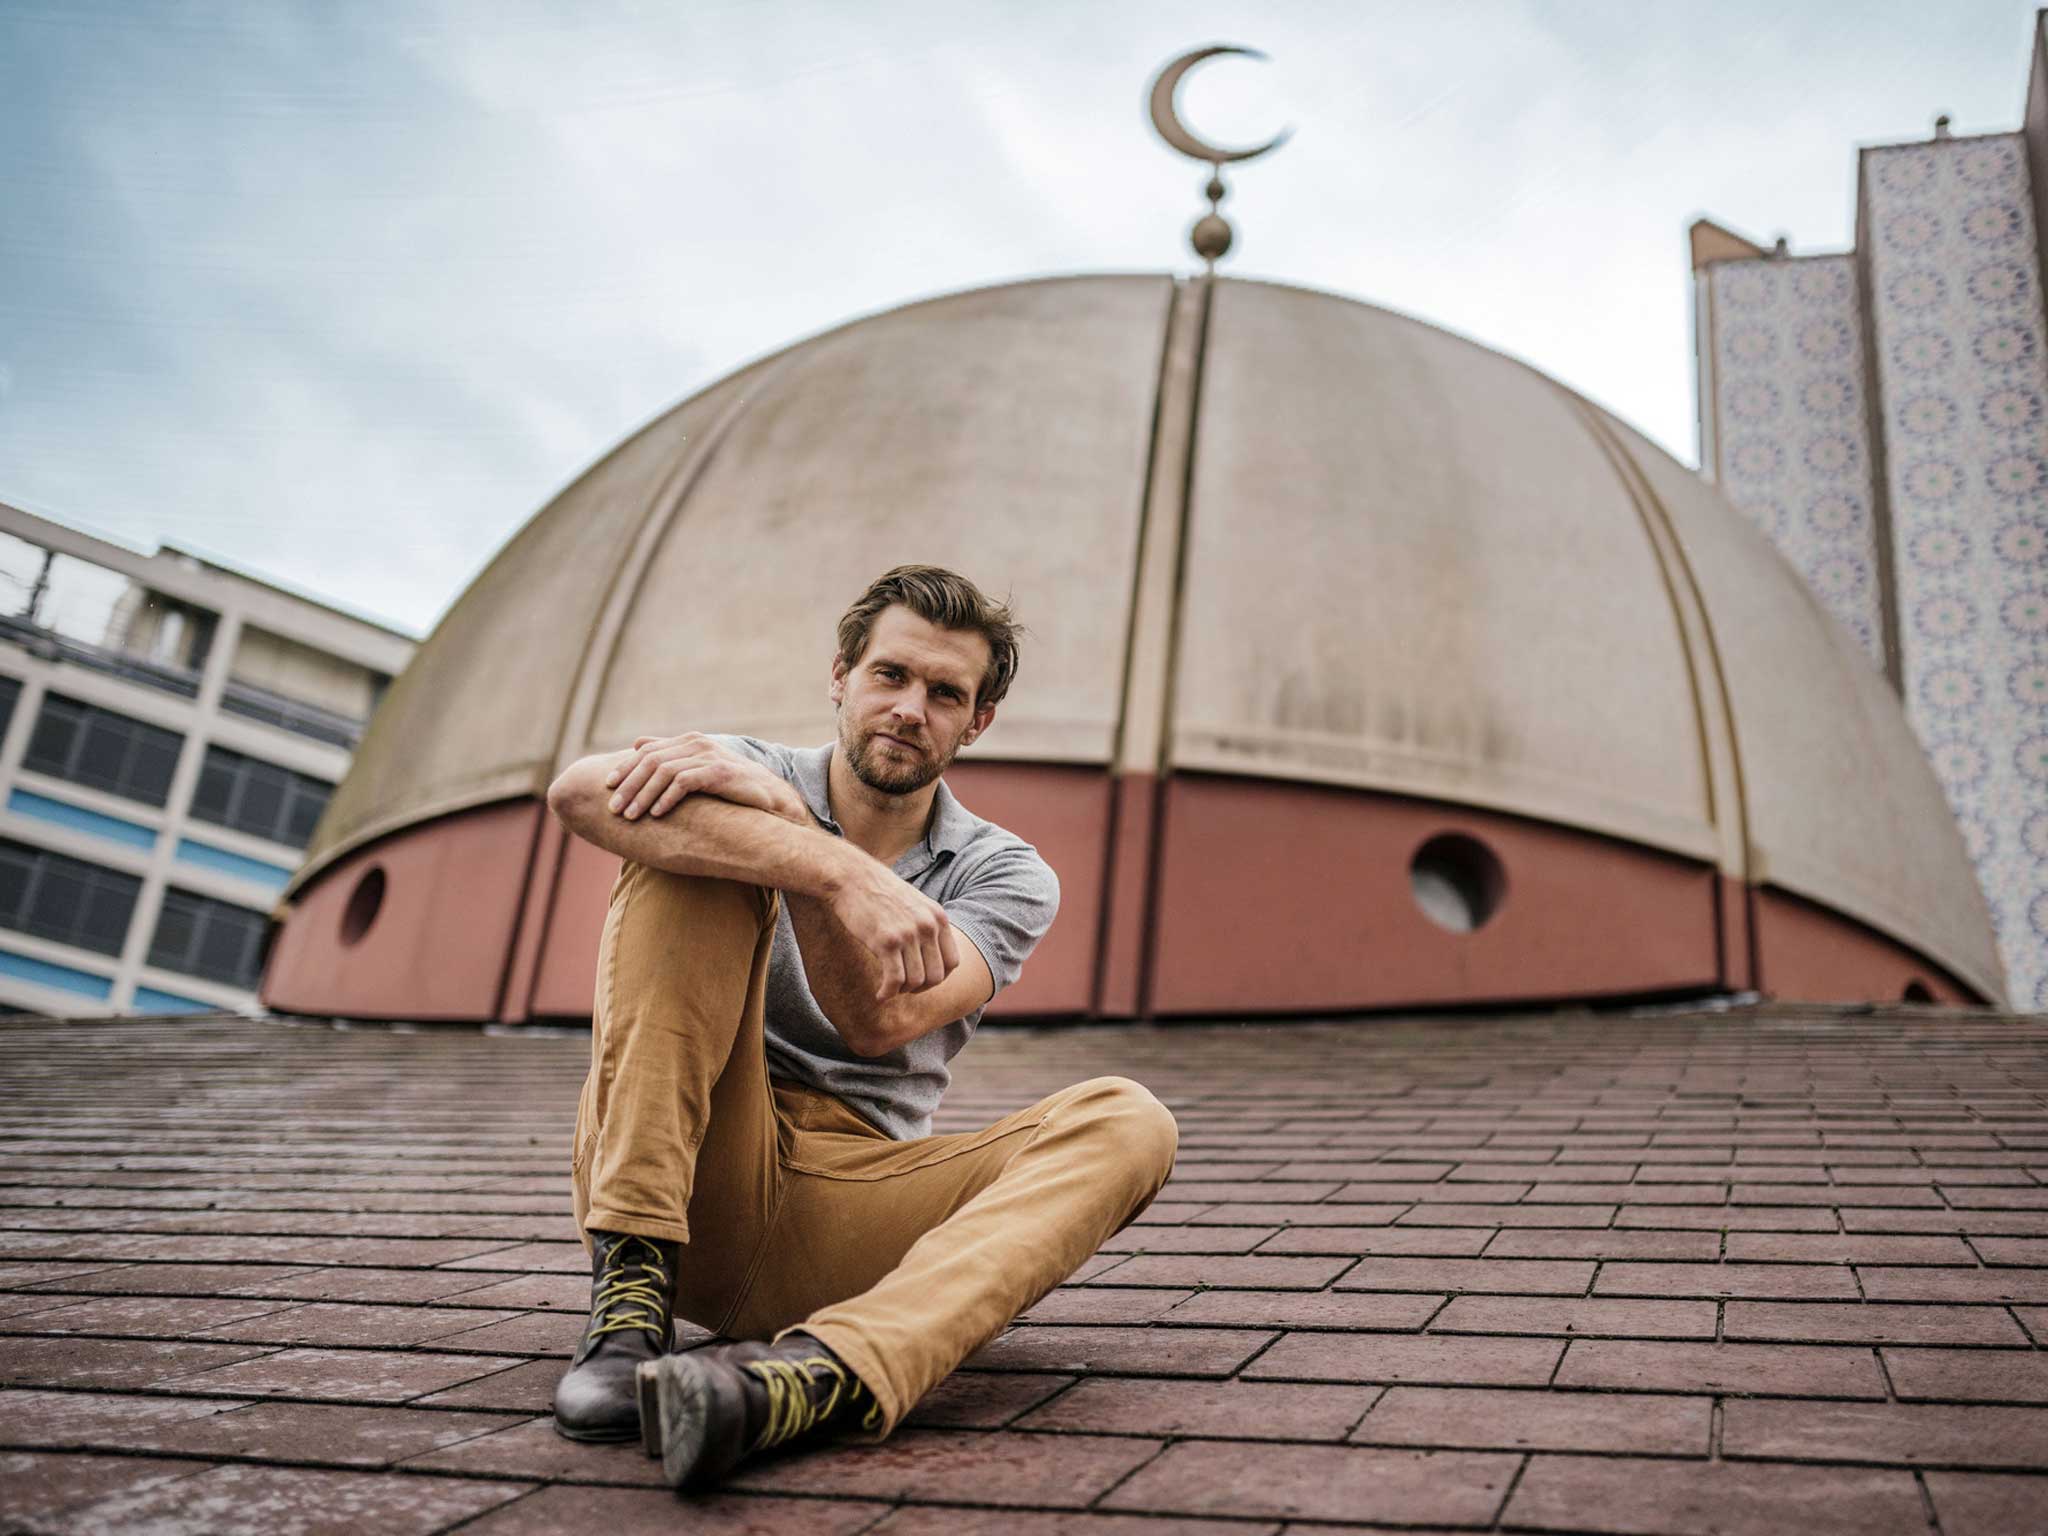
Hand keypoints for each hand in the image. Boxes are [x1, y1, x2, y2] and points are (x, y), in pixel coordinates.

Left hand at [604, 734, 806, 823]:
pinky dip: (666, 798)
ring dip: (643, 795)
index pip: (646, 751)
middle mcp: (696, 743)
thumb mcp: (697, 767)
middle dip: (628, 785)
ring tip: (630, 816)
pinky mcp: (719, 772)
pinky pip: (684, 782)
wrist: (770, 796)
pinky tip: (656, 814)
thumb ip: (669, 754)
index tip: (607, 787)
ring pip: (663, 772)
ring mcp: (708, 756)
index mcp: (688, 741)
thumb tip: (637, 742)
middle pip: (650, 761)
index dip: (624, 768)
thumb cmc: (731, 785)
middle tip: (613, 808)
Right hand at [828, 856, 961, 1000]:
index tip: (921, 981)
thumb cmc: (880, 892)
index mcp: (938, 917)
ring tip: (890, 988)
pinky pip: (894, 980)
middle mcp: (927, 926)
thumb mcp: (915, 904)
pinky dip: (888, 993)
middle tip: (904, 988)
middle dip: (920, 988)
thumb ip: (927, 926)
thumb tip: (932, 958)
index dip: (938, 978)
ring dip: (902, 991)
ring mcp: (908, 934)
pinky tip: (880, 995)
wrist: (852, 877)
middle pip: (936, 976)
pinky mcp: (886, 942)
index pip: (952, 962)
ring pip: (916, 981)